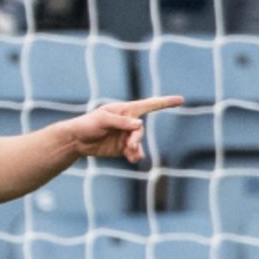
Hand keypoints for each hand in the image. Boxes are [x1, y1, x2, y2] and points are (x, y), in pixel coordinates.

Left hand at [58, 95, 183, 163]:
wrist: (77, 141)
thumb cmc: (87, 124)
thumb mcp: (102, 120)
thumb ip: (120, 122)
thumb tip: (139, 124)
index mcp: (125, 111)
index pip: (148, 105)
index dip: (165, 102)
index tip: (181, 100)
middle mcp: (128, 122)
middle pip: (140, 130)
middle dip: (136, 138)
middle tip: (130, 146)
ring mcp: (126, 136)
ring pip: (138, 143)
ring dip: (136, 149)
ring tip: (131, 155)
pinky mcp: (123, 148)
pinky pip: (134, 152)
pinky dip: (135, 155)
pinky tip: (133, 159)